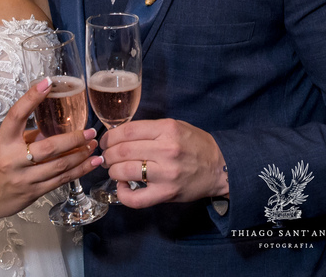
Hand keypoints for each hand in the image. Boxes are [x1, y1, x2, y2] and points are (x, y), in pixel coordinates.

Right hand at [0, 77, 98, 222]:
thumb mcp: (4, 145)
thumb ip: (29, 135)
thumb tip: (58, 123)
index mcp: (3, 142)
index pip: (16, 115)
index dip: (31, 98)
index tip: (48, 82)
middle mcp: (13, 159)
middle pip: (49, 146)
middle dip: (74, 138)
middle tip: (90, 131)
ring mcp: (24, 178)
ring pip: (59, 165)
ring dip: (81, 155)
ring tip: (93, 144)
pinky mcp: (33, 193)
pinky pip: (61, 180)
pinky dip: (80, 170)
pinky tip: (92, 163)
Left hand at [96, 118, 227, 208]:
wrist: (219, 167)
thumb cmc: (196, 145)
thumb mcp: (177, 126)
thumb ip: (151, 129)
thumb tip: (120, 135)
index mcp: (168, 129)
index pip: (127, 131)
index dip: (110, 136)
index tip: (106, 141)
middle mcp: (166, 149)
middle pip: (122, 150)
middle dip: (109, 154)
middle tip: (107, 157)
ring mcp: (166, 173)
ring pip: (124, 171)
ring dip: (113, 171)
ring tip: (115, 170)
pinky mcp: (166, 193)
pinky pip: (135, 198)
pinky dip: (123, 193)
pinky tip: (122, 187)